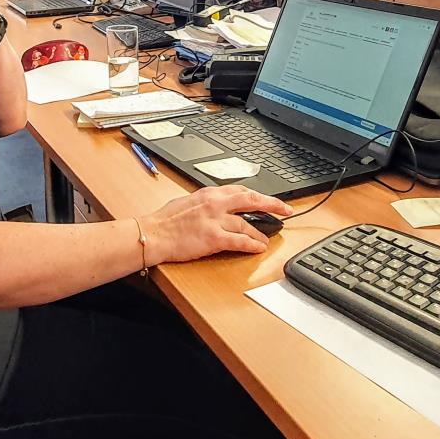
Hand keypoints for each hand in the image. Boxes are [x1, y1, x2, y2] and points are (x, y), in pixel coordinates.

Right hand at [137, 186, 292, 265]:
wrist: (153, 233)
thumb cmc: (165, 221)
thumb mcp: (188, 202)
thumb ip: (206, 203)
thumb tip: (219, 206)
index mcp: (209, 193)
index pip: (241, 190)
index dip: (259, 195)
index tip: (269, 199)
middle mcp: (215, 203)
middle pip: (251, 200)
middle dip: (272, 205)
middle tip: (286, 210)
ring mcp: (215, 220)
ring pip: (247, 223)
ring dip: (260, 232)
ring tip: (267, 239)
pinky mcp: (213, 237)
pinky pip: (239, 240)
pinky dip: (251, 244)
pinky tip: (258, 248)